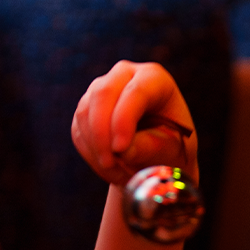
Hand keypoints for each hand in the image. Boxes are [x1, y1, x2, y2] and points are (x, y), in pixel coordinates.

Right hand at [71, 60, 198, 187]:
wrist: (158, 156)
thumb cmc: (171, 148)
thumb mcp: (169, 149)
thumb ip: (149, 147)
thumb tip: (122, 151)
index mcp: (155, 79)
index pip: (136, 92)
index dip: (124, 120)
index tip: (120, 150)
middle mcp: (125, 75)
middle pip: (103, 94)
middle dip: (103, 134)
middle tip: (110, 164)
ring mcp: (101, 88)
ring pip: (85, 113)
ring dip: (97, 149)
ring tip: (119, 174)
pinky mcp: (86, 108)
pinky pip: (79, 131)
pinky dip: (91, 154)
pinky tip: (110, 169)